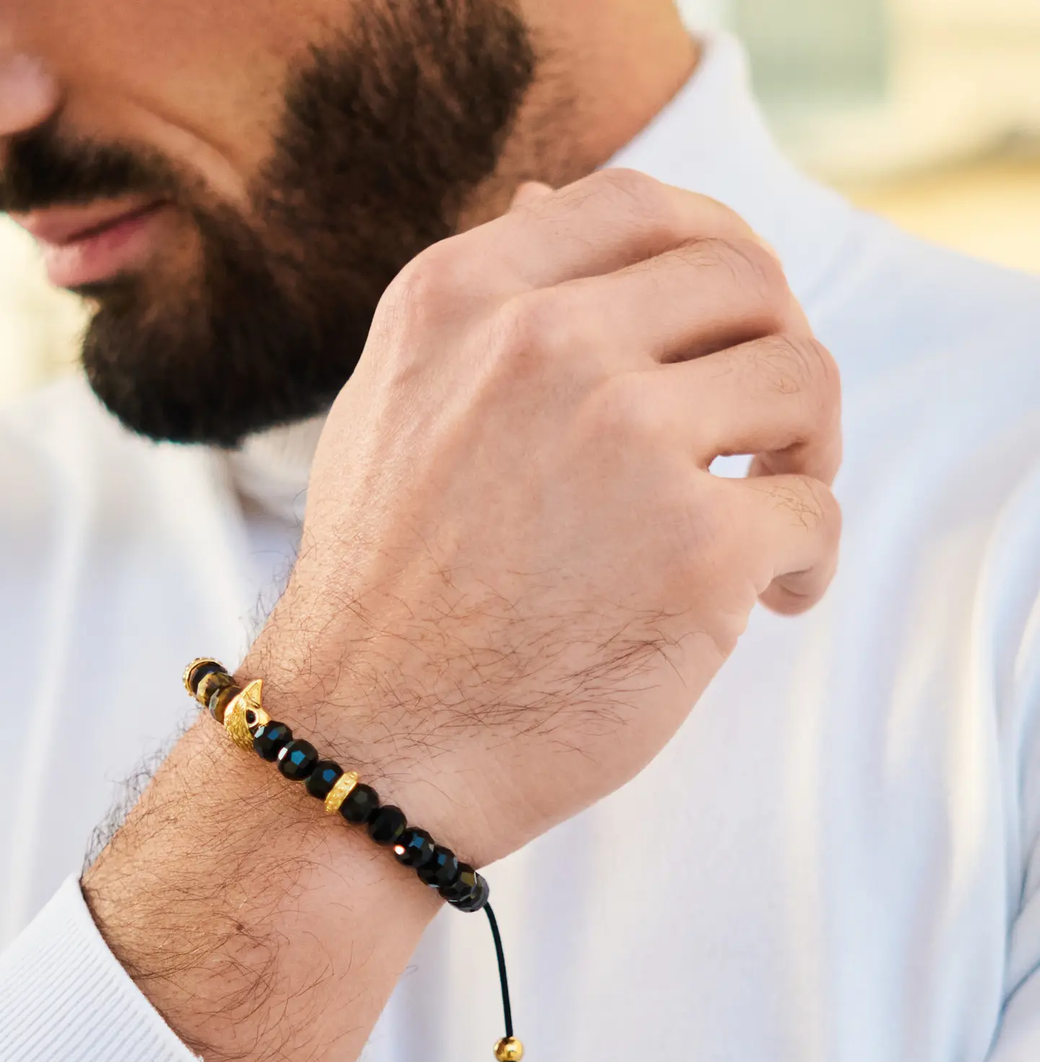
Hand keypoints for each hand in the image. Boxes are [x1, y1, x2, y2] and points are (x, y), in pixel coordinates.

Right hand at [86, 170, 840, 1061]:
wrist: (361, 749)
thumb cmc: (381, 599)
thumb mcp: (389, 412)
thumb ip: (480, 314)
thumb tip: (549, 201)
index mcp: (464, 299)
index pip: (644, 208)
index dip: (717, 257)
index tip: (729, 329)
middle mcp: (541, 346)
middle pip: (746, 284)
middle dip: (774, 356)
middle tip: (765, 438)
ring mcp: (622, 439)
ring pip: (802, 383)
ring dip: (805, 454)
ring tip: (765, 522)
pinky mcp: (693, 550)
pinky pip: (812, 513)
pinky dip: (805, 560)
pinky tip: (764, 602)